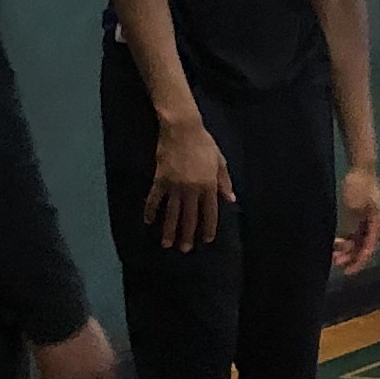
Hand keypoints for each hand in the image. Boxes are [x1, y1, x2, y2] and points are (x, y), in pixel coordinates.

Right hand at [148, 116, 235, 249]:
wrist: (182, 129)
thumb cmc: (203, 143)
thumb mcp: (220, 161)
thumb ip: (224, 181)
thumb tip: (231, 199)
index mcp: (208, 185)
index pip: (209, 212)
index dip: (208, 227)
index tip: (206, 240)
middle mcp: (192, 189)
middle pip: (189, 217)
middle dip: (187, 235)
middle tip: (184, 249)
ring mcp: (174, 186)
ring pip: (172, 213)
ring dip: (169, 230)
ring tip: (167, 244)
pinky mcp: (160, 180)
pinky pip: (154, 199)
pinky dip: (150, 210)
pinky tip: (148, 221)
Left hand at [332, 164, 379, 273]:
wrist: (362, 166)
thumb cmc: (359, 185)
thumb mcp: (353, 208)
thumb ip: (350, 226)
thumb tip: (345, 242)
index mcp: (377, 223)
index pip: (369, 248)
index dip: (358, 262)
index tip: (347, 272)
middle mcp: (375, 224)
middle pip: (365, 246)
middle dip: (351, 257)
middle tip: (336, 263)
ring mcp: (369, 218)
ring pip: (359, 240)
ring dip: (348, 249)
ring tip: (334, 254)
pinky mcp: (362, 212)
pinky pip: (356, 232)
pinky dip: (347, 239)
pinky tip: (337, 242)